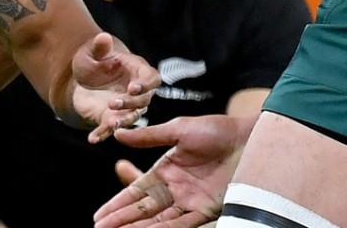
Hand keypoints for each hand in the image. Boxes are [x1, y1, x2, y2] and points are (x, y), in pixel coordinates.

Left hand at [69, 33, 159, 142]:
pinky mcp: (111, 119)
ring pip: (131, 117)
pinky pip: (109, 129)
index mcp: (137, 71)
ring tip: (111, 124)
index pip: (151, 78)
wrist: (82, 78)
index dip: (145, 84)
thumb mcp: (91, 52)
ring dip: (122, 121)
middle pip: (143, 101)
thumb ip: (98, 47)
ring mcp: (126, 108)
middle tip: (113, 103)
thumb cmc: (93, 60)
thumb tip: (103, 38)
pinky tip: (92, 138)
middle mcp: (137, 92)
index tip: (133, 88)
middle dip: (130, 103)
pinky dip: (102, 134)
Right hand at [93, 114, 254, 227]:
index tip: (99, 216)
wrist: (248, 137)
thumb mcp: (178, 129)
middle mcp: (174, 189)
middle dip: (121, 220)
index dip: (117, 204)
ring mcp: (189, 201)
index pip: (136, 191)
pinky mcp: (206, 209)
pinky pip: (182, 224)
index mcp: (165, 169)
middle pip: (142, 209)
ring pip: (158, 221)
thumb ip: (149, 137)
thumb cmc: (215, 130)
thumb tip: (118, 134)